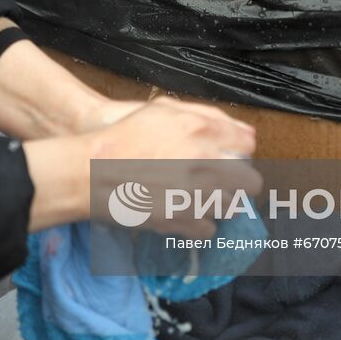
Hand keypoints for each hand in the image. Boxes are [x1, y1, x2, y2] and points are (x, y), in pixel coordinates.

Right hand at [85, 100, 261, 238]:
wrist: (90, 171)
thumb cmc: (121, 137)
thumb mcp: (160, 110)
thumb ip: (202, 115)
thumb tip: (235, 128)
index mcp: (201, 130)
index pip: (247, 143)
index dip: (240, 150)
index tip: (231, 155)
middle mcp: (205, 161)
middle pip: (250, 181)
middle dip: (239, 182)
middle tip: (219, 181)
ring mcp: (196, 195)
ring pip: (231, 207)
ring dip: (219, 204)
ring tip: (198, 199)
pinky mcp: (183, 221)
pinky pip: (209, 229)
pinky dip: (198, 225)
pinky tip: (183, 215)